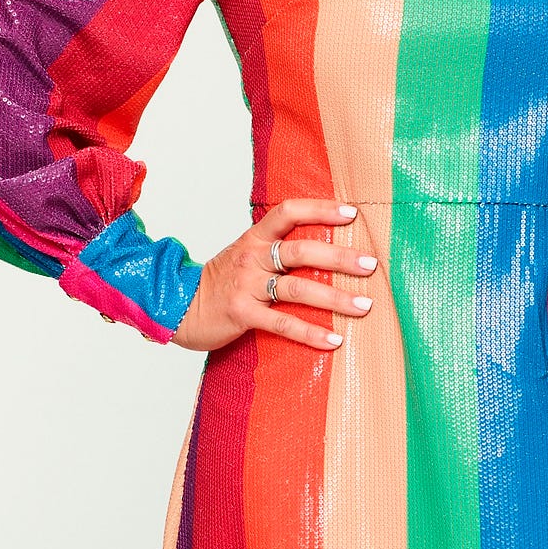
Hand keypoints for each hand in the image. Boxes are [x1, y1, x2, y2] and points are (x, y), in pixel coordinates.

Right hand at [172, 198, 379, 352]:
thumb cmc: (219, 283)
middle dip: (341, 257)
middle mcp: (252, 257)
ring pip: (299, 288)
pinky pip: (283, 323)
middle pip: (302, 250)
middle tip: (371, 264)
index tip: (352, 212)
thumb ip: (274, 250)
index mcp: (253, 238)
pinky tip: (334, 340)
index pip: (289, 212)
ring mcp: (246, 286)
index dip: (320, 208)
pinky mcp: (242, 314)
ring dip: (336, 297)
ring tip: (364, 305)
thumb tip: (322, 249)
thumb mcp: (244, 256)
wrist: (175, 306)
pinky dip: (311, 333)